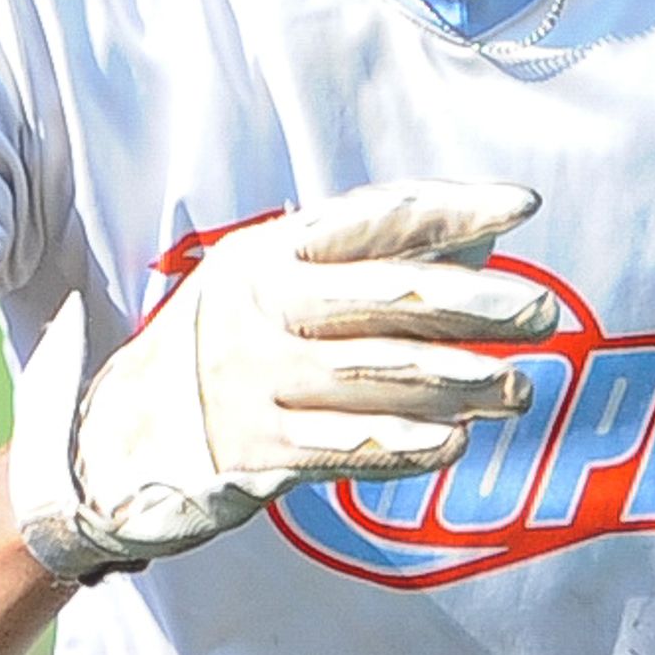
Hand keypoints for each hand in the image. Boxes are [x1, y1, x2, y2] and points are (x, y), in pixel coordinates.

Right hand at [11, 180, 561, 580]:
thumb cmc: (220, 351)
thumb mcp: (269, 287)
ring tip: (516, 388)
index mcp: (270, 253)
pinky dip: (405, 444)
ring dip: (457, 381)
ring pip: (376, 375)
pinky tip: (454, 443)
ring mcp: (252, 380)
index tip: (522, 204)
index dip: (451, 209)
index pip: (374, 219)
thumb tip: (474, 254)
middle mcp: (260, 307)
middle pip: (386, 297)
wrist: (110, 441)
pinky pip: (344, 445)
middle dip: (475, 304)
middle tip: (545, 313)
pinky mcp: (252, 449)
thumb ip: (359, 271)